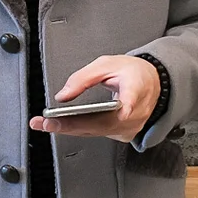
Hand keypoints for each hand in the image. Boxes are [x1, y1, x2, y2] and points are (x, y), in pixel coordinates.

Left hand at [29, 54, 160, 142]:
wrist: (151, 83)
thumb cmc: (130, 72)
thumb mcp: (106, 64)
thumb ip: (83, 78)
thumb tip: (63, 96)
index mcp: (137, 87)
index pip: (132, 99)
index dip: (127, 106)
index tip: (123, 112)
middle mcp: (136, 112)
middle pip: (102, 123)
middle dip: (71, 125)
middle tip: (45, 123)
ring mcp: (131, 126)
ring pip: (97, 132)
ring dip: (70, 129)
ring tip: (45, 125)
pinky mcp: (124, 133)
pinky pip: (98, 134)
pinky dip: (79, 130)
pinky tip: (62, 126)